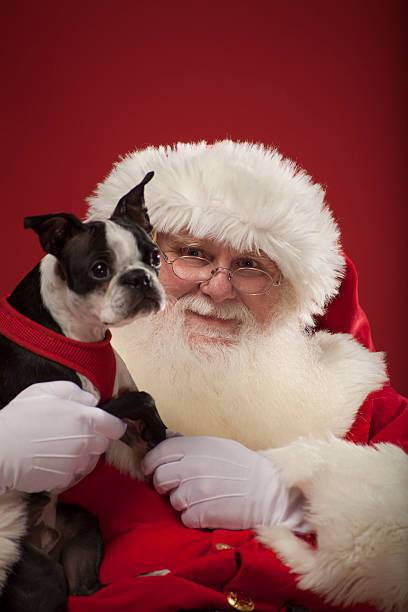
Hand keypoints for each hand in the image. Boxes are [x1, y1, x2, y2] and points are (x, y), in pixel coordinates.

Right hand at [0, 381, 126, 492]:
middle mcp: (85, 442)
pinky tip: (50, 458)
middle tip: (75, 432)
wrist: (0, 450)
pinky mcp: (64, 479)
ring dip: (81, 453)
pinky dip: (66, 467)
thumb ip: (75, 393)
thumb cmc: (20, 417)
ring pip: (89, 459)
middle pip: (104, 444)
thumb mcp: (46, 391)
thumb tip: (92, 401)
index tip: (111, 425)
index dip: (114, 425)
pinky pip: (72, 472)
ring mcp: (75, 463)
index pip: (115, 426)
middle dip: (95, 438)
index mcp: (84, 418)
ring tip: (58, 445)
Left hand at [143, 436, 308, 531]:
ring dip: (183, 502)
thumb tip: (168, 441)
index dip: (151, 463)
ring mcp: (197, 492)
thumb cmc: (245, 468)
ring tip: (202, 499)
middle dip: (165, 485)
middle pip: (160, 478)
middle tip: (178, 487)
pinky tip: (208, 511)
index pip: (160, 453)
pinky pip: (185, 518)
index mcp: (198, 447)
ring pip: (172, 500)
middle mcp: (194, 467)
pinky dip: (194, 518)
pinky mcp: (203, 514)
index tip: (151, 470)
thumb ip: (192, 445)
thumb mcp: (220, 446)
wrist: (271, 492)